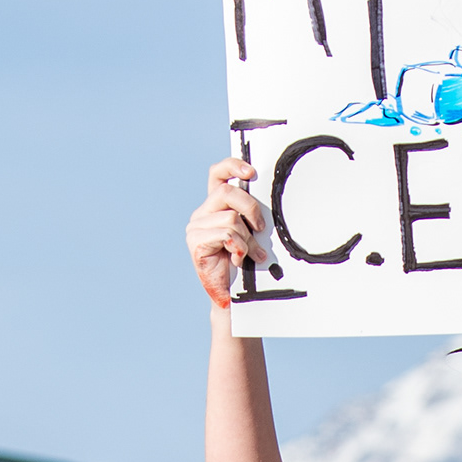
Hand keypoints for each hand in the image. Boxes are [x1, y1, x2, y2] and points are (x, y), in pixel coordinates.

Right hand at [186, 158, 272, 308]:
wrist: (233, 295)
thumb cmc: (243, 264)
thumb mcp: (250, 233)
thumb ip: (250, 216)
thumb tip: (265, 203)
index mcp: (215, 206)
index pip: (218, 174)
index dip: (233, 166)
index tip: (252, 173)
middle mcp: (202, 213)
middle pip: (227, 191)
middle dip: (250, 209)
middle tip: (261, 229)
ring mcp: (196, 228)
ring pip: (231, 218)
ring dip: (248, 238)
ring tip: (250, 254)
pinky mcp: (196, 243)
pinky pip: (227, 235)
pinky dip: (240, 248)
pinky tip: (238, 260)